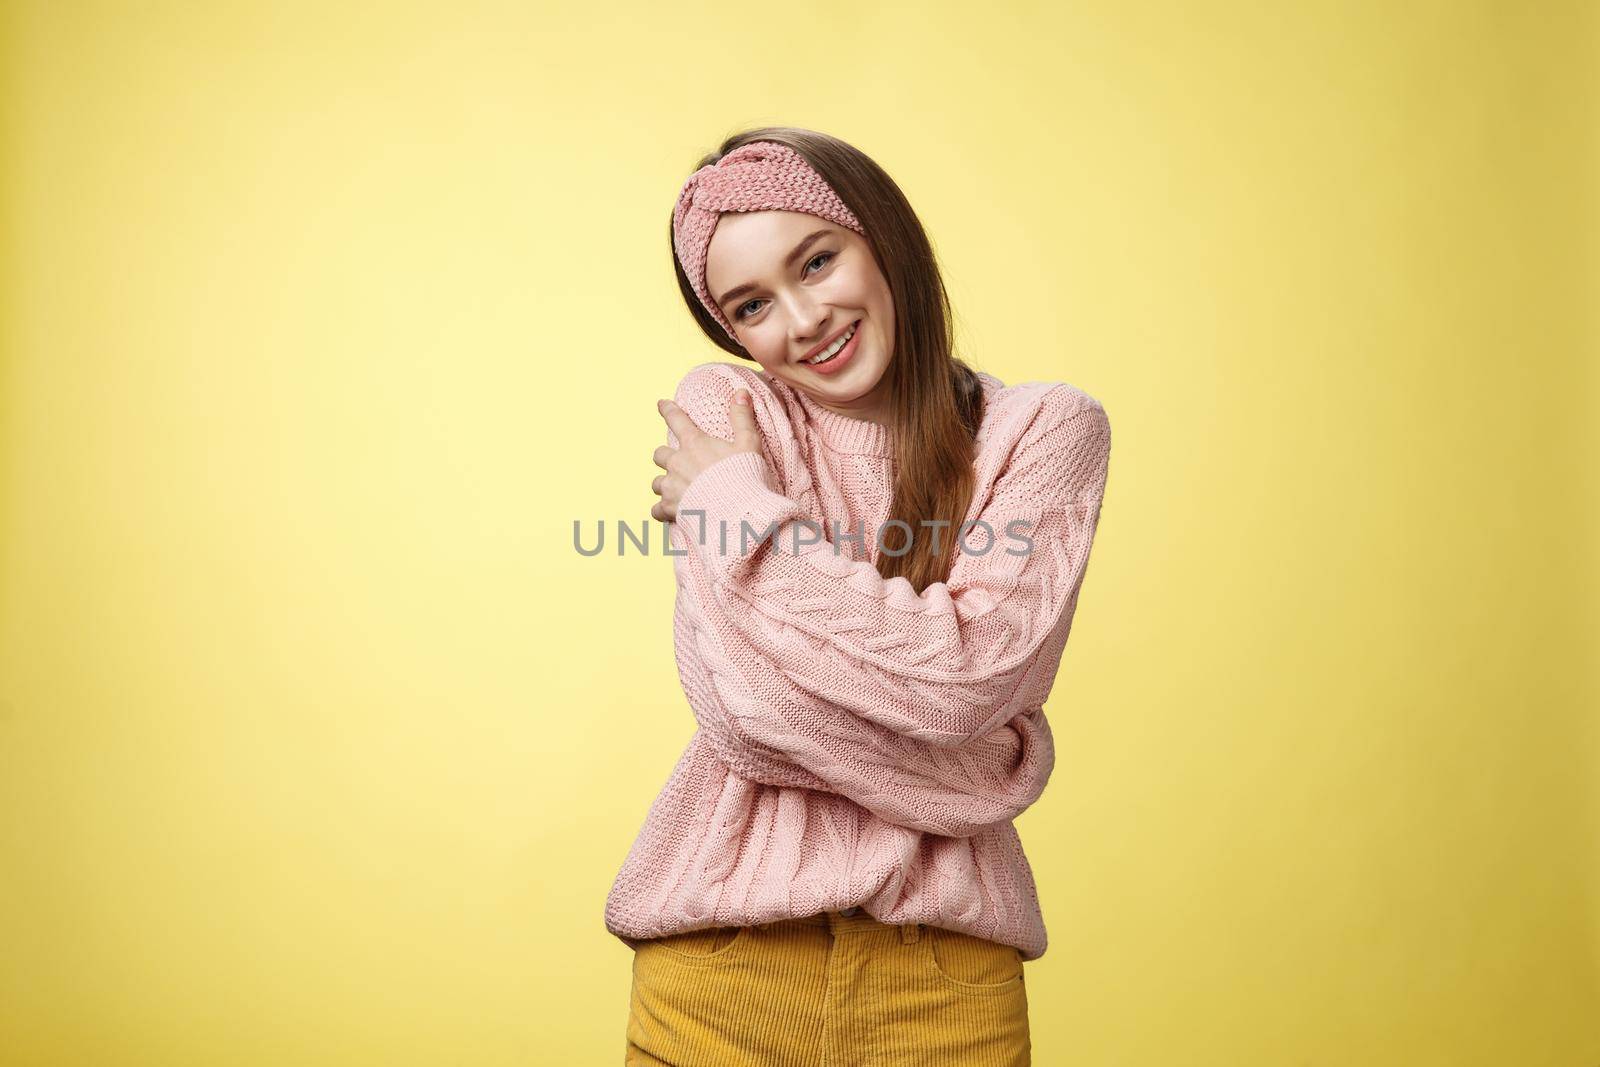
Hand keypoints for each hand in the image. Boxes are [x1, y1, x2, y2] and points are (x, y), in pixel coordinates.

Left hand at [651, 389, 763, 522]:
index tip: (661, 404)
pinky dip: (662, 511)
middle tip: (678, 463)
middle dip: (667, 457)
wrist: (737, 513)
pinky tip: (670, 513)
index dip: (668, 410)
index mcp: (694, 444)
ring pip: (656, 483)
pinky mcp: (670, 508)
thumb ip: (742, 417)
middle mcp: (677, 463)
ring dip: (664, 485)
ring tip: (676, 490)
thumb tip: (741, 391)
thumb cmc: (745, 477)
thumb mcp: (748, 444)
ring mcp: (671, 486)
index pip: (676, 419)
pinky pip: (656, 509)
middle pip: (659, 454)